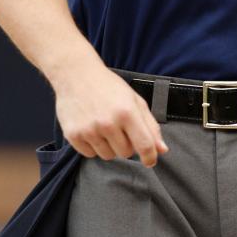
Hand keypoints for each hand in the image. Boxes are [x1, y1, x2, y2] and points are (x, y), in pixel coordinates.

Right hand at [53, 58, 168, 166]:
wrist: (76, 75)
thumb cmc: (108, 86)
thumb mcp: (134, 100)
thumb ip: (150, 125)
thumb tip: (162, 150)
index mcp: (127, 112)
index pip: (144, 145)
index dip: (150, 157)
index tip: (150, 161)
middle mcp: (108, 123)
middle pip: (126, 153)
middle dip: (126, 144)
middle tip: (119, 127)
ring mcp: (89, 130)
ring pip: (108, 156)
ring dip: (109, 146)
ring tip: (104, 126)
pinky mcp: (73, 135)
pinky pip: (89, 155)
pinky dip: (93, 146)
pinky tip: (91, 129)